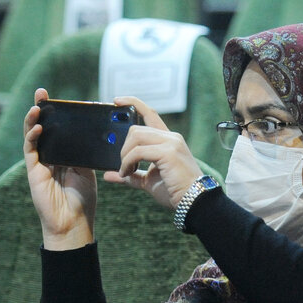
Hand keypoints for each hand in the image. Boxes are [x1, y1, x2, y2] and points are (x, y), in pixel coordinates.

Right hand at [23, 88, 96, 249]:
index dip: (56, 114)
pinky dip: (33, 137)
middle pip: (42, 128)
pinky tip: (38, 126)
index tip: (58, 98)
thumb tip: (87, 132)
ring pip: (32, 136)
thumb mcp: (87, 169)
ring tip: (37, 104)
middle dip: (41, 109)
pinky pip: (31, 150)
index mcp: (63, 155)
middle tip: (42, 92)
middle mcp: (49, 156)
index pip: (58, 129)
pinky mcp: (33, 171)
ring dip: (33, 119)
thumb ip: (83, 152)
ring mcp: (40, 163)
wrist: (74, 223)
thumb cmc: (82, 199)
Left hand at [102, 96, 203, 210]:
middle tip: (123, 166)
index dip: (133, 103)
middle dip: (124, 147)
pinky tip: (127, 173)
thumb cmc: (174, 191)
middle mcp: (171, 137)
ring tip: (126, 170)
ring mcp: (171, 143)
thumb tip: (109, 175)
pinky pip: (138, 151)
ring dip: (125, 155)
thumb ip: (131, 175)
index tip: (117, 100)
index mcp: (168, 139)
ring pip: (136, 136)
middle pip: (136, 128)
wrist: (193, 202)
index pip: (150, 112)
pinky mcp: (168, 152)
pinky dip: (127, 162)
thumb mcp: (148, 181)